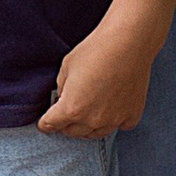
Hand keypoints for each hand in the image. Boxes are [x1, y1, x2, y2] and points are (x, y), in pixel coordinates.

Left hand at [38, 14, 155, 138]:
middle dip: (65, 125)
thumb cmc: (96, 50)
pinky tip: (111, 110)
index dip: (45, 124)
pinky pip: (118, 126)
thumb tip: (64, 97)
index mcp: (71, 109)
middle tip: (65, 117)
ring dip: (87, 127)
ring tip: (87, 115)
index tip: (44, 124)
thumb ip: (62, 87)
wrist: (127, 42)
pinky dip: (113, 121)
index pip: (51, 125)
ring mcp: (113, 120)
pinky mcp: (131, 115)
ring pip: (95, 134)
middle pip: (72, 132)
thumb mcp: (67, 66)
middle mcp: (92, 120)